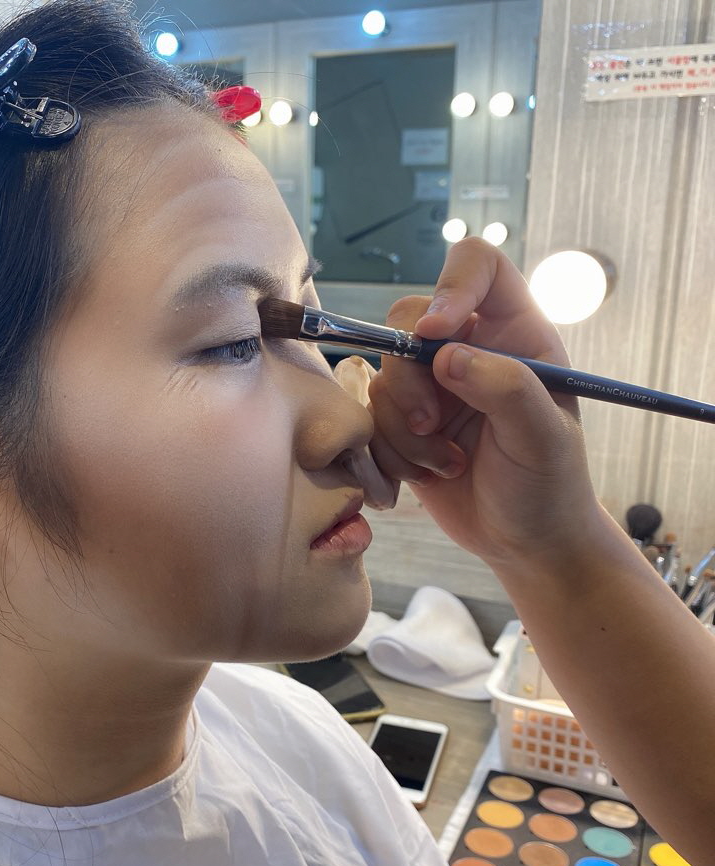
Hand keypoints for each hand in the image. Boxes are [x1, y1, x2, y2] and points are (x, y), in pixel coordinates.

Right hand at [364, 238, 601, 568]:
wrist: (523, 542)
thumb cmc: (548, 485)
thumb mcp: (543, 438)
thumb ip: (506, 389)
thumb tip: (448, 356)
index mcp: (514, 334)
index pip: (477, 267)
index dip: (450, 286)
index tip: (434, 332)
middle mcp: (469, 350)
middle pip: (406, 321)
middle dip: (409, 379)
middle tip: (432, 424)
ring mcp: (432, 387)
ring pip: (384, 378)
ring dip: (406, 430)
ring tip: (447, 464)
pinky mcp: (404, 424)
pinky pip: (371, 420)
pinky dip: (393, 454)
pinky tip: (432, 475)